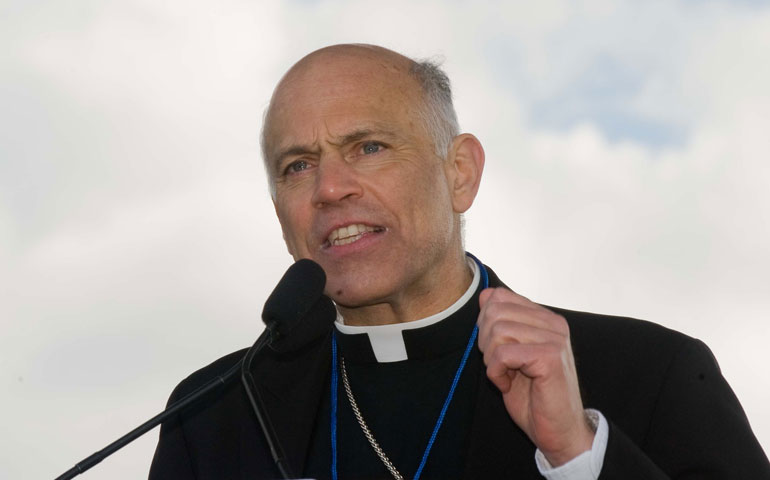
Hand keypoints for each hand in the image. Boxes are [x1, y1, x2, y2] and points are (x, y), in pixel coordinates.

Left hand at [476, 287, 593, 465]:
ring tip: (506, 376)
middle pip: (495, 312)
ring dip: (491, 360)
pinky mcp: (550, 357)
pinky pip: (503, 354)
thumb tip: (485, 294)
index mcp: (545, 318)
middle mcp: (553, 323)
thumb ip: (500, 323)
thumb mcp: (510, 354)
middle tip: (500, 366)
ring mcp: (554, 339)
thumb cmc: (533, 396)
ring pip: (497, 331)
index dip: (485, 323)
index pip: (499, 296)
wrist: (559, 431)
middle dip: (485, 342)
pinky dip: (496, 373)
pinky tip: (508, 385)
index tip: (496, 350)